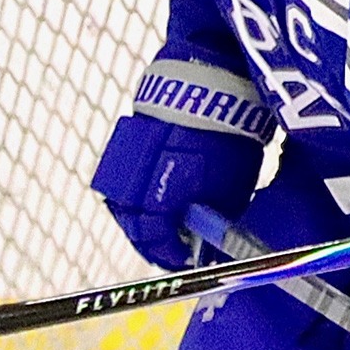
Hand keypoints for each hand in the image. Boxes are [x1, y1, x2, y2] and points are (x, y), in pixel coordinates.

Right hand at [90, 112, 264, 268]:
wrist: (205, 89)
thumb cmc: (226, 142)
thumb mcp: (230, 193)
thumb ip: (213, 223)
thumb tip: (209, 244)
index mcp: (158, 209)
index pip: (159, 247)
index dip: (175, 257)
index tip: (188, 260)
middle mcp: (131, 195)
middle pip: (138, 232)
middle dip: (157, 242)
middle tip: (176, 245)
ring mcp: (120, 172)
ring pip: (125, 211)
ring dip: (143, 220)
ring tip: (165, 221)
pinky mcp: (119, 152)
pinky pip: (122, 186)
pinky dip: (136, 196)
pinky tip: (153, 196)